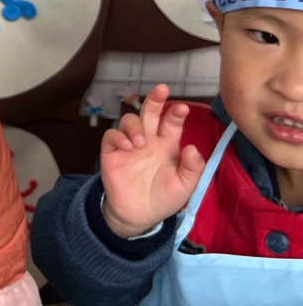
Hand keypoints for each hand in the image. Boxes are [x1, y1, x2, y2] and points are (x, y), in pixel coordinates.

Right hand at [100, 85, 205, 238]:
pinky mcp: (112, 153)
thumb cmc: (163, 198)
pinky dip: (119, 137)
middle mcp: (148, 140)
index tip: (182, 108)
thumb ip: (193, 168)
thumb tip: (193, 148)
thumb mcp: (185, 186)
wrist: (139, 216)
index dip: (176, 114)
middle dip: (155, 100)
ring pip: (129, 121)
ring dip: (135, 126)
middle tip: (161, 89)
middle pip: (149, 113)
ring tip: (141, 143)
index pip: (171, 123)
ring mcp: (129, 145)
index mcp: (167, 145)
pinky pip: (111, 136)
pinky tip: (128, 146)